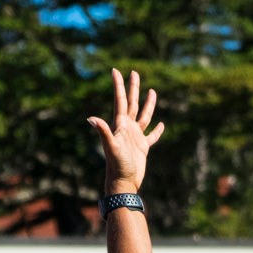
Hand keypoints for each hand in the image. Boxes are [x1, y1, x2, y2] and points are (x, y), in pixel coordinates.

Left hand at [88, 68, 164, 193]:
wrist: (124, 182)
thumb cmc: (117, 165)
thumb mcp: (110, 147)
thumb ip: (103, 131)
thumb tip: (91, 118)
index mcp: (120, 125)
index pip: (120, 101)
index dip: (118, 86)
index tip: (116, 70)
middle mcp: (127, 128)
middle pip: (131, 103)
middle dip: (133, 88)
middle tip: (134, 72)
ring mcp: (135, 137)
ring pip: (143, 116)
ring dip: (147, 104)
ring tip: (151, 91)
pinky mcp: (143, 147)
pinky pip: (152, 136)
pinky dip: (157, 130)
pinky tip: (162, 124)